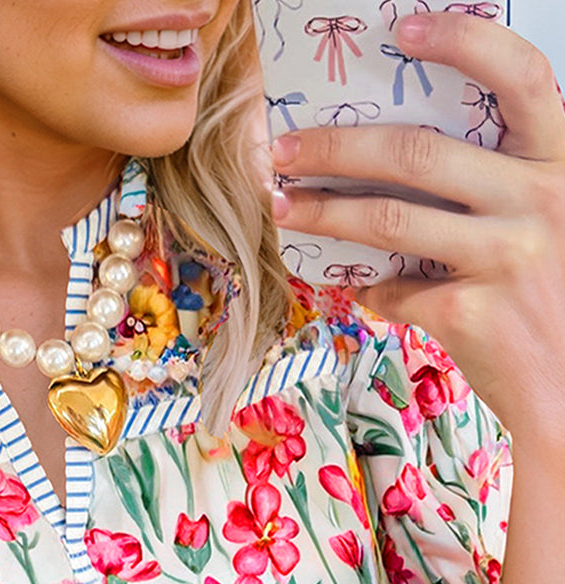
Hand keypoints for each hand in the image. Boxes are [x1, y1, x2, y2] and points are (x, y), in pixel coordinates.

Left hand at [269, 11, 564, 433]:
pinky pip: (396, 289)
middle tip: (285, 148)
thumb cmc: (551, 298)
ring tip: (285, 206)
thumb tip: (396, 162)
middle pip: (417, 151)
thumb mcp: (547, 224)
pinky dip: (371, 291)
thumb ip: (498, 188)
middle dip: (337, 145)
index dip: (464, 42)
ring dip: (325, 210)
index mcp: (559, 162)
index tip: (406, 30)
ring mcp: (506, 257)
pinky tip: (362, 291)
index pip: (521, 76)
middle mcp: (538, 200)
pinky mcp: (471, 313)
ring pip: (389, 218)